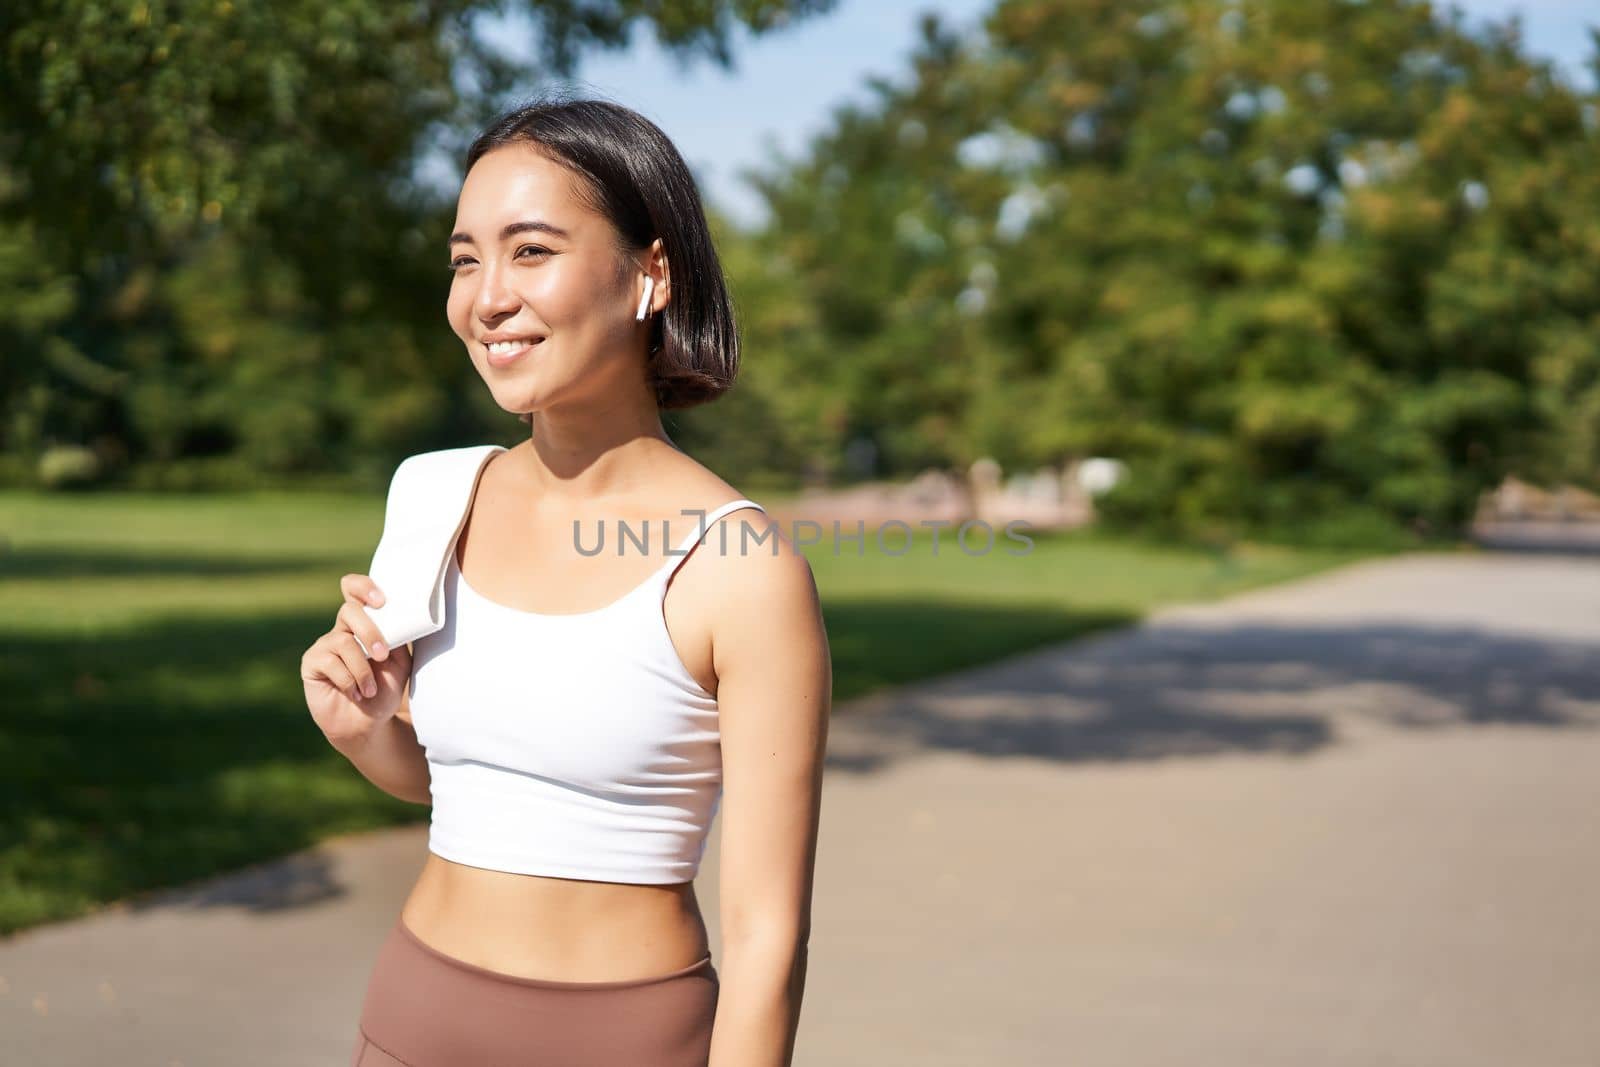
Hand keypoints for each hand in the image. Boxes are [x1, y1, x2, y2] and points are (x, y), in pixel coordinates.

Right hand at [300, 574, 413, 746]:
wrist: (368, 724)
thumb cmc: (385, 690)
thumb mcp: (400, 662)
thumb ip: (397, 637)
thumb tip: (399, 618)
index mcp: (364, 624)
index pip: (354, 590)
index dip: (363, 587)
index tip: (381, 601)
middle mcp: (342, 630)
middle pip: (349, 611)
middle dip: (370, 632)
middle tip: (382, 657)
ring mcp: (325, 645)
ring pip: (344, 642)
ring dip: (362, 669)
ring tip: (370, 690)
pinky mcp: (311, 663)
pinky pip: (329, 662)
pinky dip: (349, 681)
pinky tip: (354, 694)